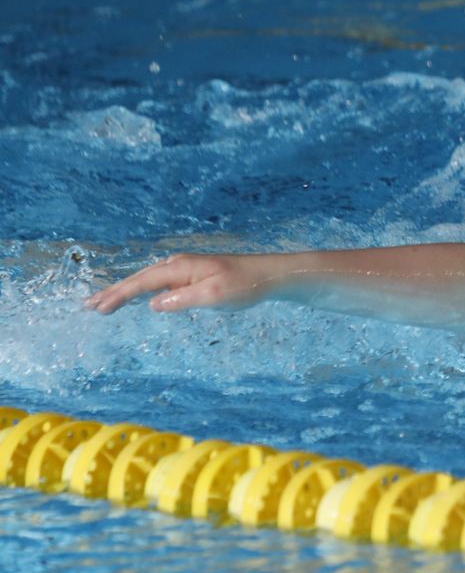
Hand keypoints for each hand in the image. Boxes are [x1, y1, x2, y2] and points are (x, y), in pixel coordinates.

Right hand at [85, 253, 279, 314]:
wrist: (268, 275)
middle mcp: (178, 265)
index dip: (119, 295)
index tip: (99, 308)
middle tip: (88, 306)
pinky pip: (159, 282)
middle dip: (113, 292)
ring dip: (124, 290)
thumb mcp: (215, 296)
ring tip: (103, 301)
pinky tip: (136, 296)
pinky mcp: (192, 275)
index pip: (143, 283)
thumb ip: (183, 299)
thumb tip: (154, 304)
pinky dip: (141, 289)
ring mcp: (185, 269)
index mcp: (181, 268)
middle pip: (139, 279)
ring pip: (147, 280)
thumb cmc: (245, 285)